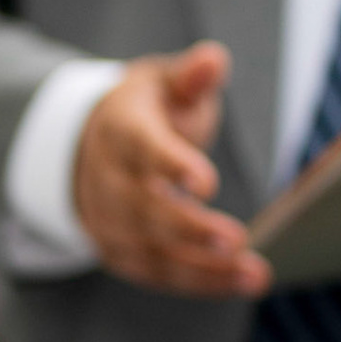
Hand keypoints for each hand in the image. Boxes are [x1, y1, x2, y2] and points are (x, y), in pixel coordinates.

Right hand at [73, 41, 271, 296]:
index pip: (140, 147)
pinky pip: (158, 273)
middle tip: (235, 238)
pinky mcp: (120, 250)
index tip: (207, 181)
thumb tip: (214, 58)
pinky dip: (201, 282)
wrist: (86, 148)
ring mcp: (109, 220)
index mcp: (119, 129)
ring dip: (204, 266)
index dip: (170, 164)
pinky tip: (241, 281)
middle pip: (143, 207)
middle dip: (189, 228)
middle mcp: (107, 178)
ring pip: (152, 249)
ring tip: (254, 272)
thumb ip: (189, 77)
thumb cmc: (141, 112)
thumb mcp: (160, 83)